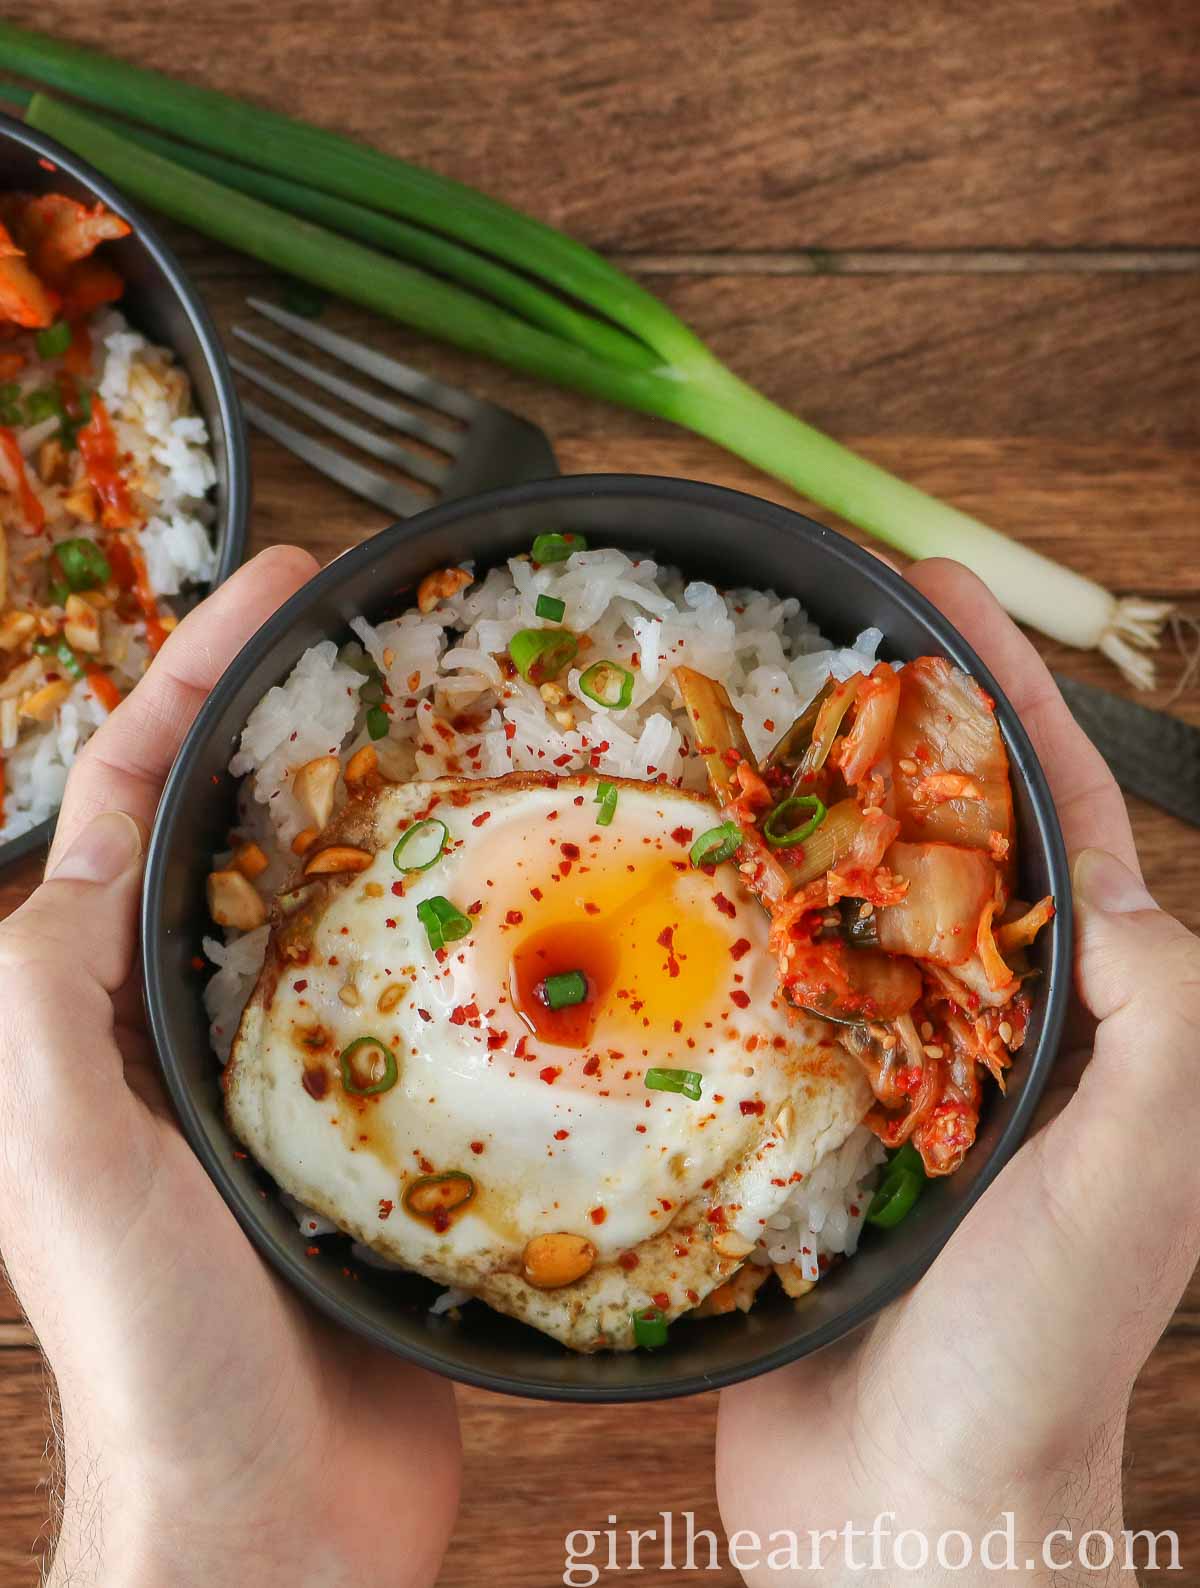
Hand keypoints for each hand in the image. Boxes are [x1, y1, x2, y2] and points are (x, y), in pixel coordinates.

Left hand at [0, 549, 460, 1587]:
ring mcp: (296, 1071)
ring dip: (401, 814)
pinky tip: (531, 894)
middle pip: (248, 829)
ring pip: (349, 902)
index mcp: (96, 1007)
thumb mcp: (60, 1145)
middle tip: (396, 639)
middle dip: (305, 721)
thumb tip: (100, 836)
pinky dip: (470, 932)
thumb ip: (54, 986)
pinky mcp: (389, 1126)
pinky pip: (431, 997)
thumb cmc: (154, 1346)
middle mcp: (191, 1024)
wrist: (273, 1519)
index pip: (135, 796)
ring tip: (478, 734)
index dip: (194, 674)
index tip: (280, 583)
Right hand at [716, 558, 1199, 1583]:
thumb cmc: (1037, 1346)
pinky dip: (720, 931)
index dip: (1003, 694)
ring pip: (835, 908)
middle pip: (933, 840)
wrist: (909, 1511)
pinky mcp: (794, 1128)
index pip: (1051, 820)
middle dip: (889, 725)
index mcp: (1081, 1023)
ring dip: (793, 814)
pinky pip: (755, 1002)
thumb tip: (1118, 889)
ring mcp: (883, 1076)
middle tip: (817, 629)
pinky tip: (669, 884)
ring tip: (734, 724)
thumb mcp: (1144, 1169)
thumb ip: (1164, 1018)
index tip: (939, 585)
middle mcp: (984, 1033)